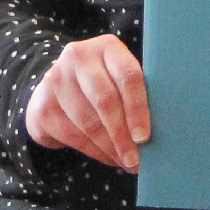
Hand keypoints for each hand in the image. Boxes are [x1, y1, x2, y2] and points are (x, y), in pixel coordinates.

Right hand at [22, 34, 149, 169]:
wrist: (56, 87)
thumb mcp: (119, 77)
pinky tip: (108, 157)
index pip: (128, 76)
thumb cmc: (105, 84)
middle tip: (136, 160)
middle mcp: (78, 57)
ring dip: (110, 148)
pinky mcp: (44, 105)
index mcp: (107, 47)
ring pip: (88, 122)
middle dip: (123, 135)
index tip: (144, 138)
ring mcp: (56, 79)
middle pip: (105, 101)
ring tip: (126, 162)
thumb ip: (137, 93)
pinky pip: (73, 135)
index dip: (138, 109)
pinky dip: (94, 152)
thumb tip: (165, 130)